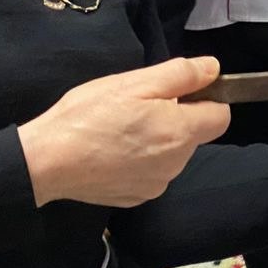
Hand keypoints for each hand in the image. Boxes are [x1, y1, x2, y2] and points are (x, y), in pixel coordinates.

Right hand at [17, 57, 230, 206]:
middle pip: (193, 134)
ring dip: (156, 140)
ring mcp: (156, 185)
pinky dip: (139, 161)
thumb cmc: (89, 116)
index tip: (179, 92)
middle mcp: (176, 164)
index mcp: (180, 133)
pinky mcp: (136, 198)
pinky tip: (112, 150)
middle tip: (137, 106)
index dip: (206, 99)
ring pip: (171, 154)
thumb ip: (180, 75)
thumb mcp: (134, 83)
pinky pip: (151, 173)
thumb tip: (213, 68)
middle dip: (175, 118)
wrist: (46, 162)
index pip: (221, 116)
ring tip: (120, 128)